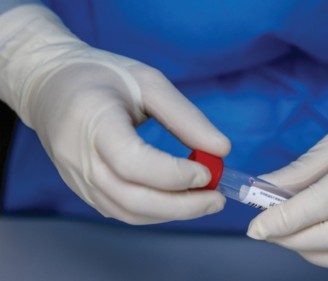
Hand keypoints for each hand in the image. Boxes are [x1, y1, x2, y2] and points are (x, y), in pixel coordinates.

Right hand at [0, 5, 229, 223]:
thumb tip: (221, 150)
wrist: (49, 85)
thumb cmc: (102, 76)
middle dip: (181, 206)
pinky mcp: (81, 188)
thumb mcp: (148, 81)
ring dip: (172, 213)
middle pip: (131, 197)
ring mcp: (76, 177)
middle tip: (216, 199)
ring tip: (205, 201)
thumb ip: (185, 116)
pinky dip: (155, 212)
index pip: (132, 161)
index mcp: (92, 119)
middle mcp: (79, 156)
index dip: (172, 174)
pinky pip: (120, 210)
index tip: (208, 172)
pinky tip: (179, 200)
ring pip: (127, 211)